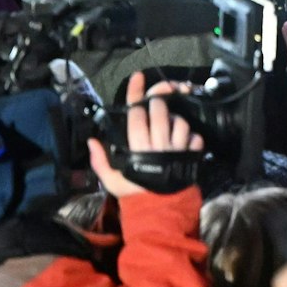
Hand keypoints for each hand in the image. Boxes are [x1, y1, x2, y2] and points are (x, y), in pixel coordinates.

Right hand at [87, 72, 203, 200]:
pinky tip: (184, 139)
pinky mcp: (191, 155)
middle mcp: (158, 145)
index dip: (136, 93)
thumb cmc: (133, 192)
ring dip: (175, 118)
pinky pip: (195, 136)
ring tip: (169, 124)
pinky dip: (192, 135)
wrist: (160, 210)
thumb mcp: (111, 179)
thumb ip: (99, 160)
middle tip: (156, 102)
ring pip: (179, 121)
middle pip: (160, 111)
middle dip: (159, 101)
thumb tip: (92, 140)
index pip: (136, 114)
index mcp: (137, 148)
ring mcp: (176, 149)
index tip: (138, 76)